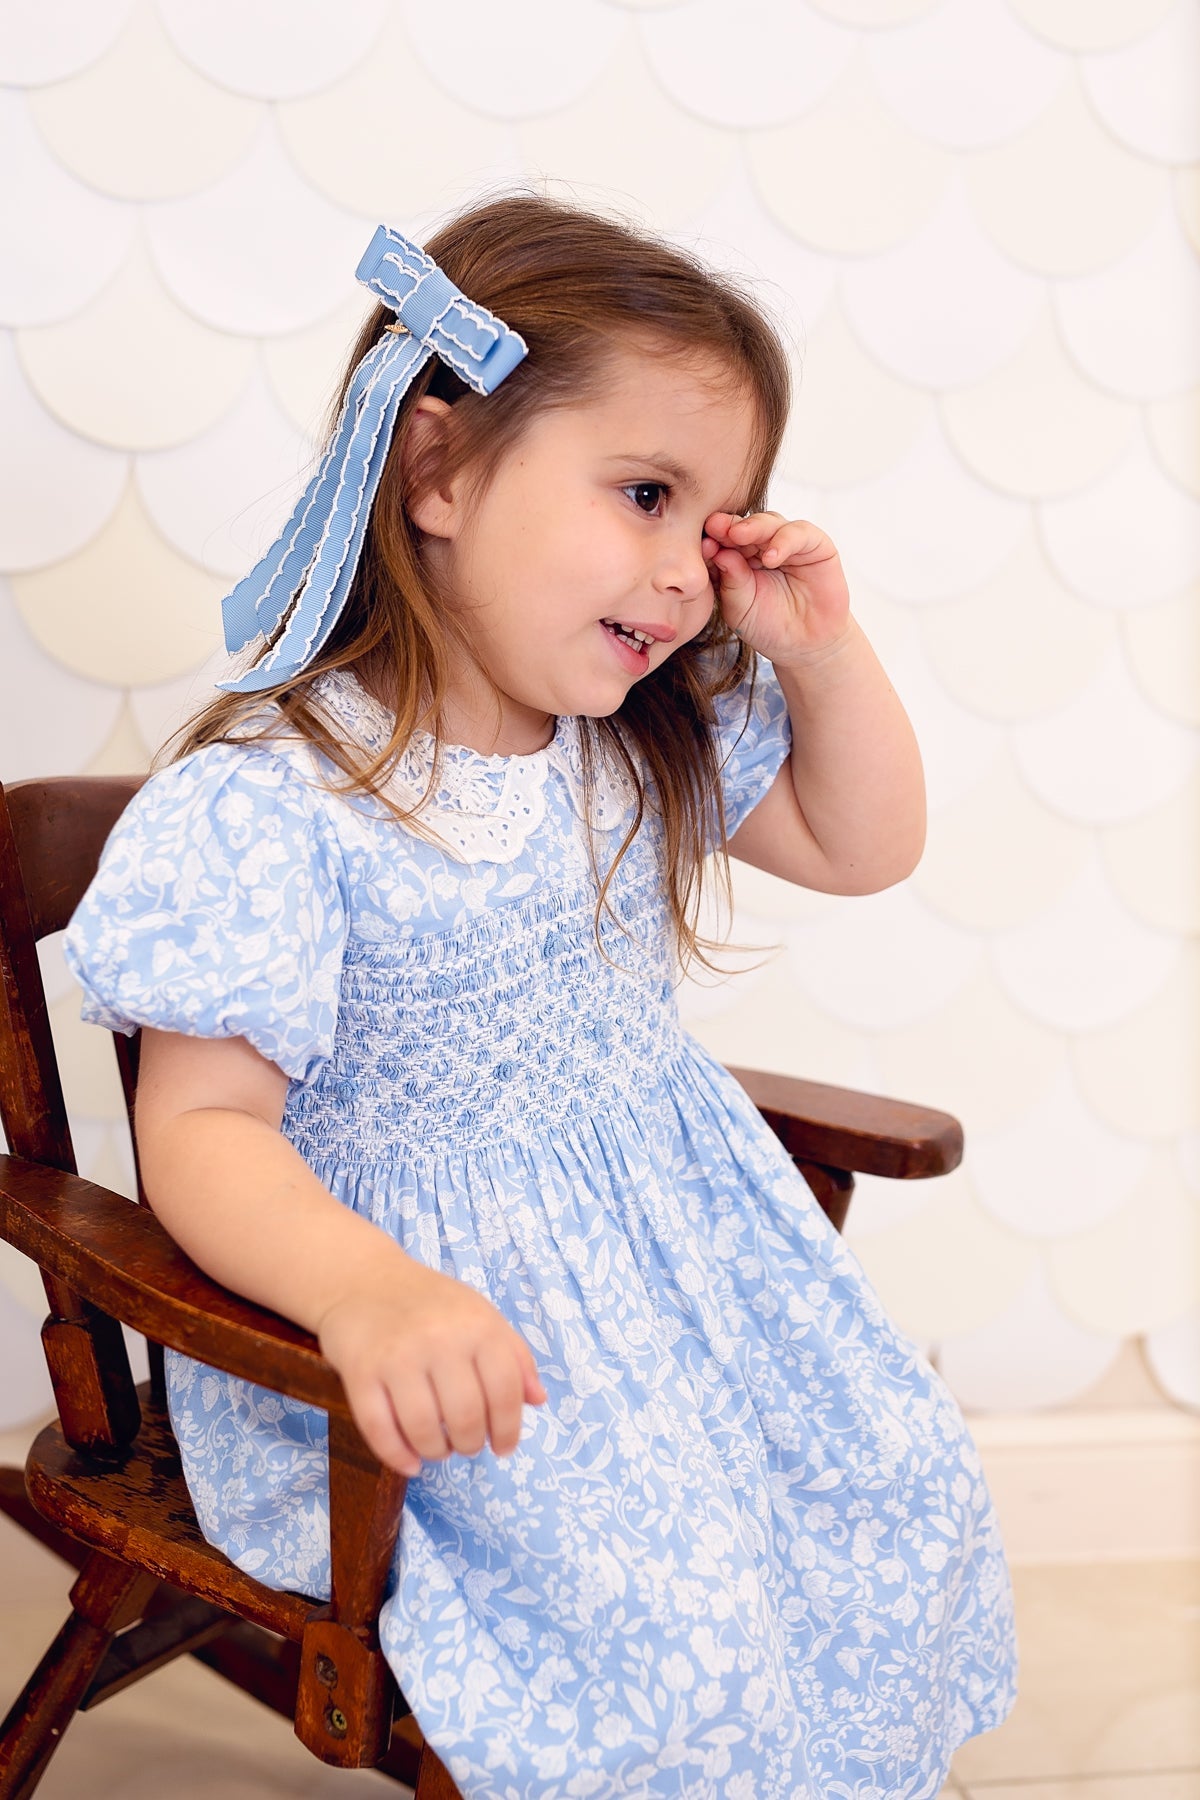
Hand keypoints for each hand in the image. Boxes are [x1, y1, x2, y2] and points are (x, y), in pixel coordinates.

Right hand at [317, 1260, 546, 1477]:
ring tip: (440, 1449)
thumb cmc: (431, 1304)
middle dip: (471, 1444)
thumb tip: (539, 1400)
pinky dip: (398, 1456)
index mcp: (477, 1325)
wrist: (363, 1281)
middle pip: (465, 1417)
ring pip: (423, 1429)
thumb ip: (514, 1356)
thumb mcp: (481, 1316)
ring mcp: (397, 1356)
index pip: (505, 1391)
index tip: (504, 1447)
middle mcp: (439, 1339)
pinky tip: (411, 1462)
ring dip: (437, 1452)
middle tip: (467, 1445)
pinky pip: (379, 1429)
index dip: (509, 1429)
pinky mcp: (360, 1372)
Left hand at [703, 511, 850, 666]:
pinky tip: (770, 558)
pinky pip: (799, 533)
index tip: (701, 542)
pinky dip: (783, 541)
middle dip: (729, 526)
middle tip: (716, 527)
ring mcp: (788, 543)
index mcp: (737, 557)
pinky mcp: (816, 545)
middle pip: (744, 525)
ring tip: (738, 537)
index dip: (712, 538)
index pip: (722, 540)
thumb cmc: (767, 626)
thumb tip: (717, 551)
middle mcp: (761, 545)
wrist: (804, 646)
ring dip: (753, 528)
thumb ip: (730, 580)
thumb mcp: (740, 607)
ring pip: (770, 522)